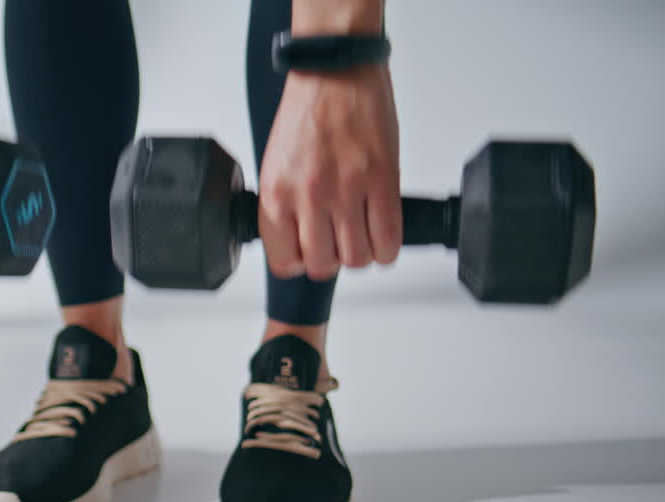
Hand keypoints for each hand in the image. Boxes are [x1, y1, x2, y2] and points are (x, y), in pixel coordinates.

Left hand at [257, 64, 400, 280]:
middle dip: (333, 259)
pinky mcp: (382, 180)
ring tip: (362, 233)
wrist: (336, 72)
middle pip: (323, 266)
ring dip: (362, 253)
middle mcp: (307, 196)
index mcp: (276, 193)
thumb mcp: (277, 164)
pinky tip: (383, 235)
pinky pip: (388, 239)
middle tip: (338, 240)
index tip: (309, 252)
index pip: (284, 262)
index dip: (300, 262)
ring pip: (357, 259)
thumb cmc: (307, 112)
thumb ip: (285, 204)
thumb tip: (297, 240)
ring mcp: (346, 190)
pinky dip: (387, 247)